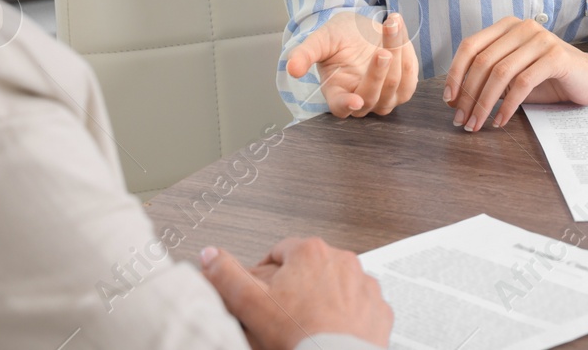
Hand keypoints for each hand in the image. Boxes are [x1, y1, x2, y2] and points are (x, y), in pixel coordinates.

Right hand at [200, 238, 392, 349]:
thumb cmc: (298, 335)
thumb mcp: (250, 304)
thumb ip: (226, 275)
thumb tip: (209, 256)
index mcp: (310, 252)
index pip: (280, 251)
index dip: (265, 273)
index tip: (262, 292)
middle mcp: (342, 261)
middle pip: (310, 267)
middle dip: (295, 286)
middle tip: (281, 313)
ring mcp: (363, 284)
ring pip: (336, 285)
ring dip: (322, 298)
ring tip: (306, 324)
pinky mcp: (377, 307)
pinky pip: (358, 305)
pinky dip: (346, 315)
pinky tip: (330, 332)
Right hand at [285, 12, 418, 117]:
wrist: (361, 28)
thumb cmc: (339, 37)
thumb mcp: (320, 40)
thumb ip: (305, 53)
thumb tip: (292, 68)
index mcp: (336, 94)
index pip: (341, 108)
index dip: (347, 106)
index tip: (355, 101)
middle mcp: (361, 100)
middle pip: (372, 96)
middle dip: (378, 72)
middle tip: (382, 50)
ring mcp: (384, 98)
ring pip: (395, 86)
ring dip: (396, 53)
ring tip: (392, 24)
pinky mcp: (403, 88)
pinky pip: (410, 77)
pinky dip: (407, 53)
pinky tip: (400, 32)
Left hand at [443, 17, 587, 130]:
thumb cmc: (549, 78)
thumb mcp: (513, 76)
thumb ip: (487, 80)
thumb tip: (454, 100)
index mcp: (507, 27)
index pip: (470, 46)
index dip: (455, 74)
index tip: (449, 100)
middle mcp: (522, 27)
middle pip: (482, 61)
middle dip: (468, 95)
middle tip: (461, 120)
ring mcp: (540, 39)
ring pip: (500, 73)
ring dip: (484, 103)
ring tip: (477, 124)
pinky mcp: (556, 56)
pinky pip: (522, 82)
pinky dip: (507, 105)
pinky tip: (501, 121)